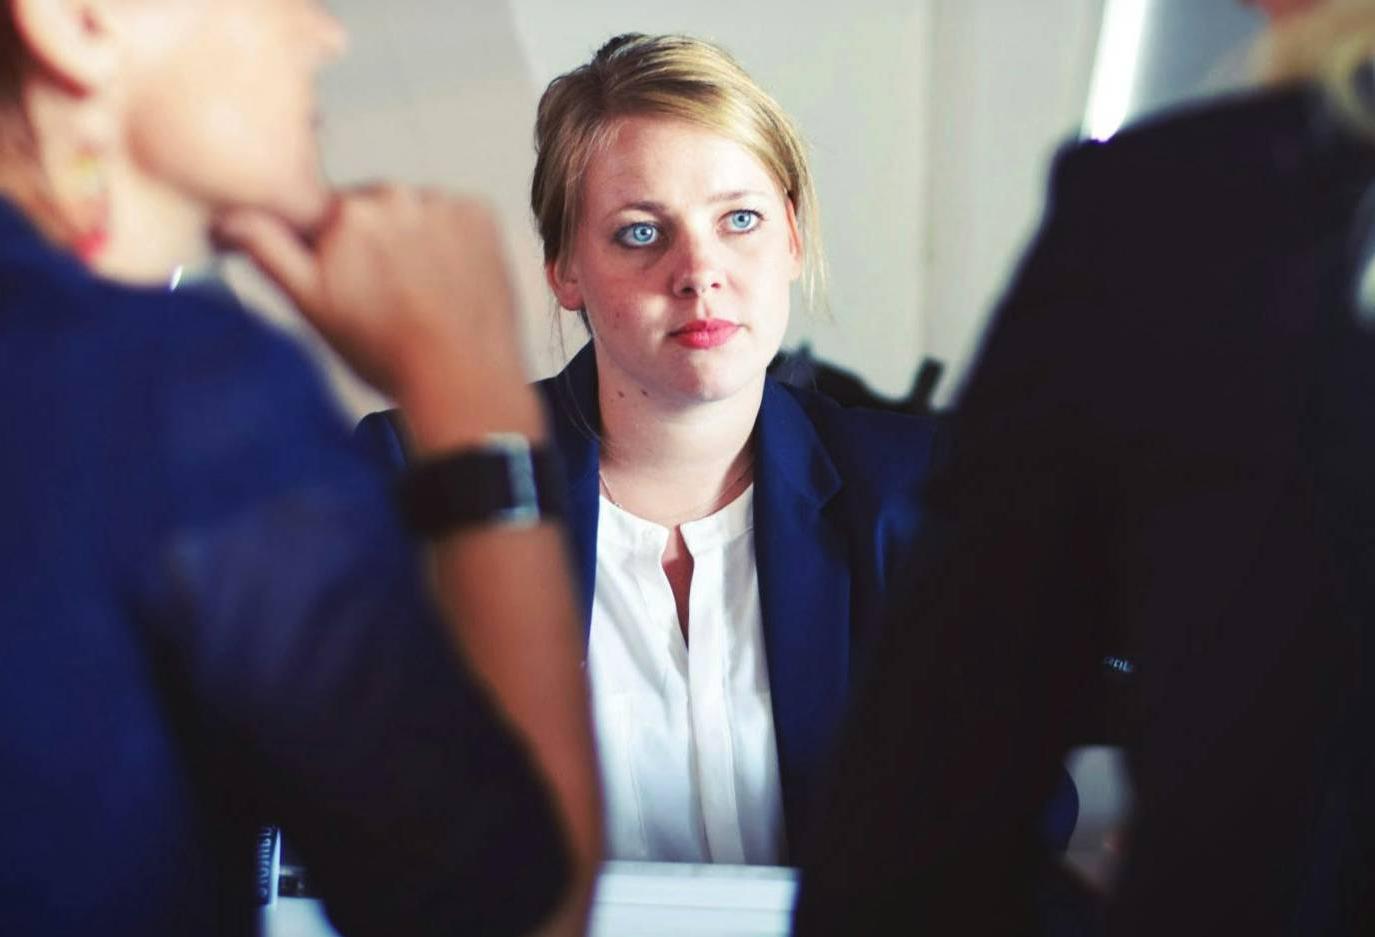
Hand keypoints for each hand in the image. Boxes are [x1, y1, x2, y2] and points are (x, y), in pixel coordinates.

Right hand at [216, 186, 526, 402]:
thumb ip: (268, 250)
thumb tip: (228, 217)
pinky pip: (456, 216)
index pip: (327, 214)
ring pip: (415, 213)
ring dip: (415, 240)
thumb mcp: (312, 305)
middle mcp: (396, 196)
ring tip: (422, 292)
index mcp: (346, 212)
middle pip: (373, 210)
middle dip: (374, 243)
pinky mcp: (482, 214)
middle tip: (387, 295)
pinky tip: (449, 280)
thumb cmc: (388, 352)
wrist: (462, 377)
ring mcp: (444, 203)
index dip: (334, 250)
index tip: (349, 279)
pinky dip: (452, 240)